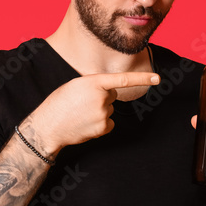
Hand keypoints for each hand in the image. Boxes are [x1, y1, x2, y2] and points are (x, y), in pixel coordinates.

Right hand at [27, 72, 160, 154]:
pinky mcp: (102, 128)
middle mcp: (101, 98)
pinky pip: (109, 122)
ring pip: (110, 109)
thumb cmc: (59, 103)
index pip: (123, 79)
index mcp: (93, 82)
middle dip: (102, 97)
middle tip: (83, 102)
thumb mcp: (75, 86)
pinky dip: (100, 123)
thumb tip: (109, 93)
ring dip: (99, 110)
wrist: (48, 127)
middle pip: (113, 95)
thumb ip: (94, 85)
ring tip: (81, 113)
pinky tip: (86, 123)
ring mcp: (103, 114)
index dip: (143, 78)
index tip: (158, 78)